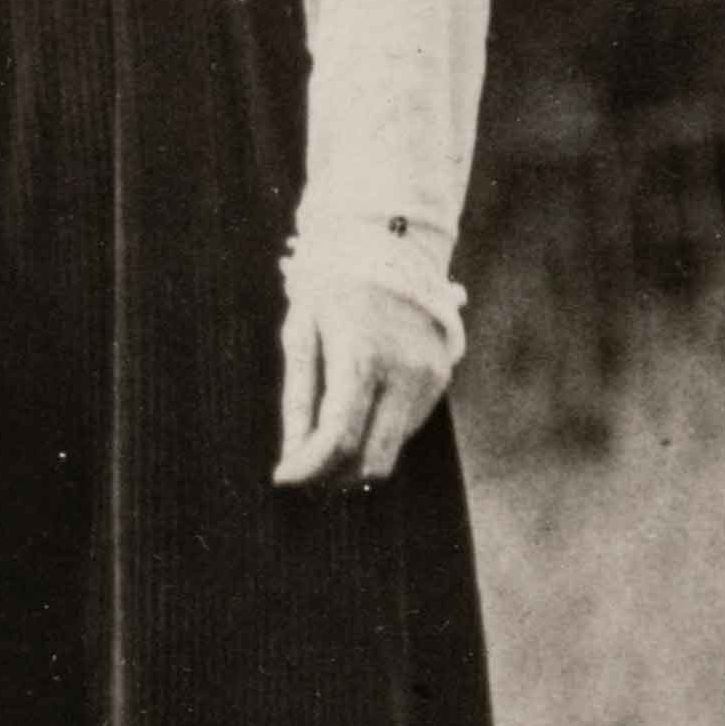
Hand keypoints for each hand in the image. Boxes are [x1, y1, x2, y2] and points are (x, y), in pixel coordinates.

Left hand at [270, 275, 450, 492]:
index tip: (283, 477)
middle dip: (334, 477)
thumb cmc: (332, 290)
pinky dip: (377, 433)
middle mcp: (404, 372)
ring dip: (355, 458)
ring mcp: (429, 378)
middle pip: (373, 460)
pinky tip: (358, 410)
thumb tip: (292, 457)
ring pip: (392, 450)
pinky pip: (407, 427)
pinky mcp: (441, 379)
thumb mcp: (301, 332)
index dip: (309, 468)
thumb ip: (298, 399)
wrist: (389, 248)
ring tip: (324, 441)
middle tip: (303, 472)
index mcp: (361, 357)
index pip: (339, 438)